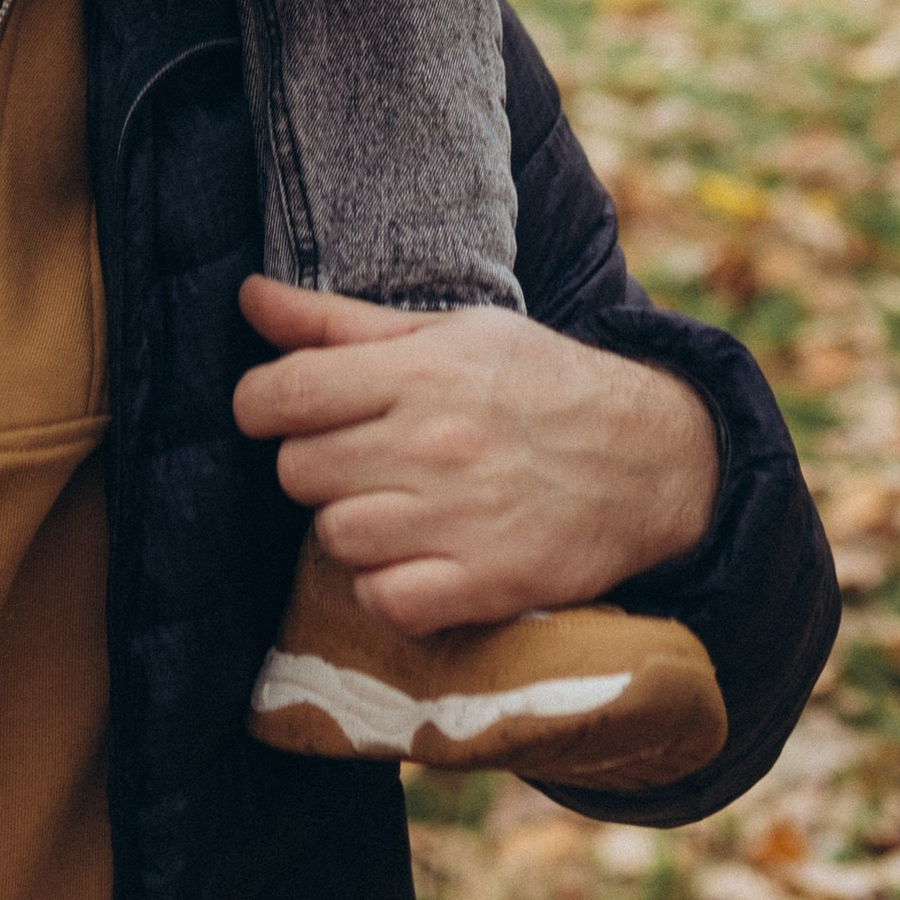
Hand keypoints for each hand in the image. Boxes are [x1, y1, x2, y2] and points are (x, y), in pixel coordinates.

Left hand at [232, 276, 719, 635]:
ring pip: (335, 538)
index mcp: (421, 370)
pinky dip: (388, 591)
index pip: (285, 391)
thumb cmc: (537, 384)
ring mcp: (460, 516)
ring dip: (352, 529)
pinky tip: (416, 563)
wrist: (651, 456)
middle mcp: (434, 441)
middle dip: (314, 468)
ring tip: (394, 510)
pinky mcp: (488, 583)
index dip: (259, 405)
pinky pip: (386, 602)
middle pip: (298, 471)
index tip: (276, 412)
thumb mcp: (449, 330)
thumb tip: (247, 297)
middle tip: (358, 461)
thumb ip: (339, 322)